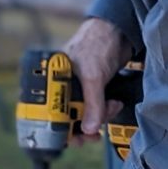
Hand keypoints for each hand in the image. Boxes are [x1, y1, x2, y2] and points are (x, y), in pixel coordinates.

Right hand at [63, 18, 131, 142]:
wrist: (118, 30)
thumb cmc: (97, 42)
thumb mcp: (93, 76)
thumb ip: (92, 104)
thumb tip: (88, 129)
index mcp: (52, 79)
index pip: (48, 110)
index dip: (58, 127)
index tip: (73, 139)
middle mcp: (62, 84)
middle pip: (67, 116)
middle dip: (85, 124)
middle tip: (96, 133)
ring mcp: (78, 86)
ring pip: (84, 113)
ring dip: (100, 115)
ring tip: (111, 105)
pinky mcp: (93, 87)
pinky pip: (96, 106)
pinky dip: (105, 109)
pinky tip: (113, 102)